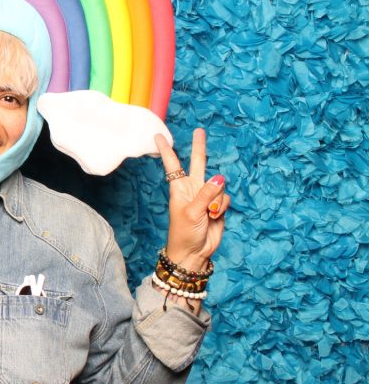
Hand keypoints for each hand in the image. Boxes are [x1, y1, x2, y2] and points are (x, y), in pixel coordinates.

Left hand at [155, 129, 229, 270]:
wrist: (194, 252)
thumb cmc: (185, 233)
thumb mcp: (192, 212)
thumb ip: (206, 194)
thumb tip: (220, 178)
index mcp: (179, 188)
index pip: (173, 164)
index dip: (166, 150)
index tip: (157, 136)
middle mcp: (192, 189)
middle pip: (198, 163)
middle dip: (199, 147)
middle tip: (199, 130)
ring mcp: (206, 197)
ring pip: (218, 186)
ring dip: (216, 200)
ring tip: (208, 214)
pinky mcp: (218, 206)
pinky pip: (226, 198)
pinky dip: (223, 207)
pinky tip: (215, 217)